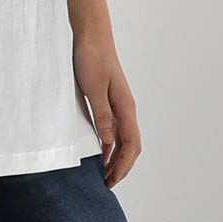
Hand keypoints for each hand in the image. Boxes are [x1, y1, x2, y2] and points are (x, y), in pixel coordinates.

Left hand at [72, 29, 140, 187]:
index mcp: (125, 107)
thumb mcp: (93, 89)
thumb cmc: (91, 59)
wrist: (91, 37)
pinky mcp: (110, 101)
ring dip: (117, 158)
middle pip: (131, 146)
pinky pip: (115, 129)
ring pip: (124, 139)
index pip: (130, 144)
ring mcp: (119, 105)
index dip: (122, 165)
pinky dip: (111, 145)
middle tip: (107, 184)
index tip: (111, 180)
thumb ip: (102, 115)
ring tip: (105, 174)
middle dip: (122, 167)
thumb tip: (108, 142)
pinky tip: (101, 153)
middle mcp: (126, 109)